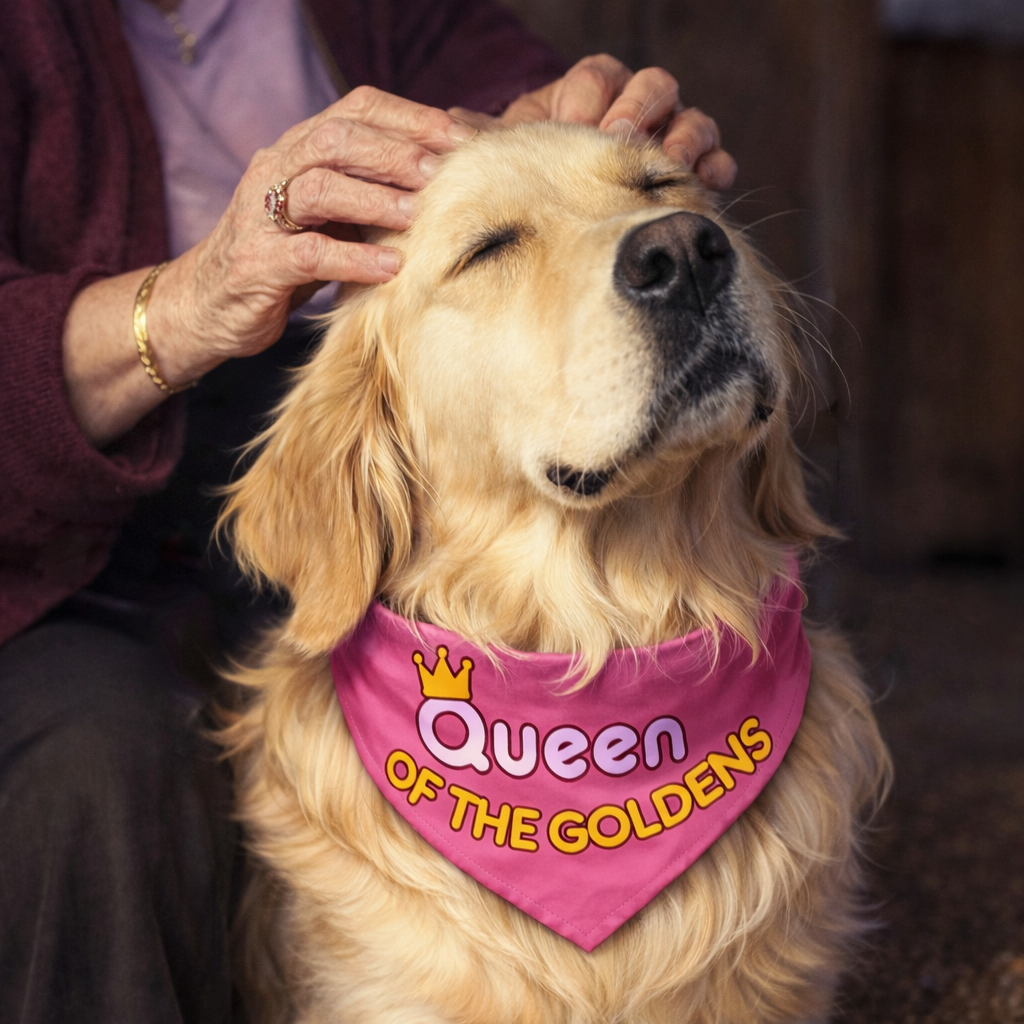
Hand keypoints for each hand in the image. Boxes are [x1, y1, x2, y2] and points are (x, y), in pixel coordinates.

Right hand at [153, 87, 475, 381]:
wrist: (208, 304)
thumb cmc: (285, 258)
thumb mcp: (329, 217)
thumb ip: (368, 192)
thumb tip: (444, 182)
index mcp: (298, 150)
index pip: (356, 110)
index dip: (409, 118)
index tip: (459, 138)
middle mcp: (276, 170)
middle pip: (336, 139)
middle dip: (394, 153)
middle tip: (442, 174)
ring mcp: (261, 216)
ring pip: (318, 188)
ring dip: (374, 198)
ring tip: (417, 215)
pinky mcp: (257, 264)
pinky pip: (308, 254)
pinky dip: (352, 258)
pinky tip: (389, 267)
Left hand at [457, 55, 736, 190]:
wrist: (582, 232)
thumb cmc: (543, 185)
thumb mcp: (516, 162)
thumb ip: (490, 145)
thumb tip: (449, 129)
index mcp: (591, 97)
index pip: (597, 77)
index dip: (589, 96)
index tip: (574, 124)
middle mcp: (637, 110)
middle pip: (652, 86)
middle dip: (637, 108)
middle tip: (620, 136)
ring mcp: (674, 139)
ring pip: (692, 120)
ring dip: (681, 138)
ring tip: (667, 162)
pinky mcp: (702, 173)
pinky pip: (719, 162)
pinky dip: (714, 170)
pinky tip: (706, 185)